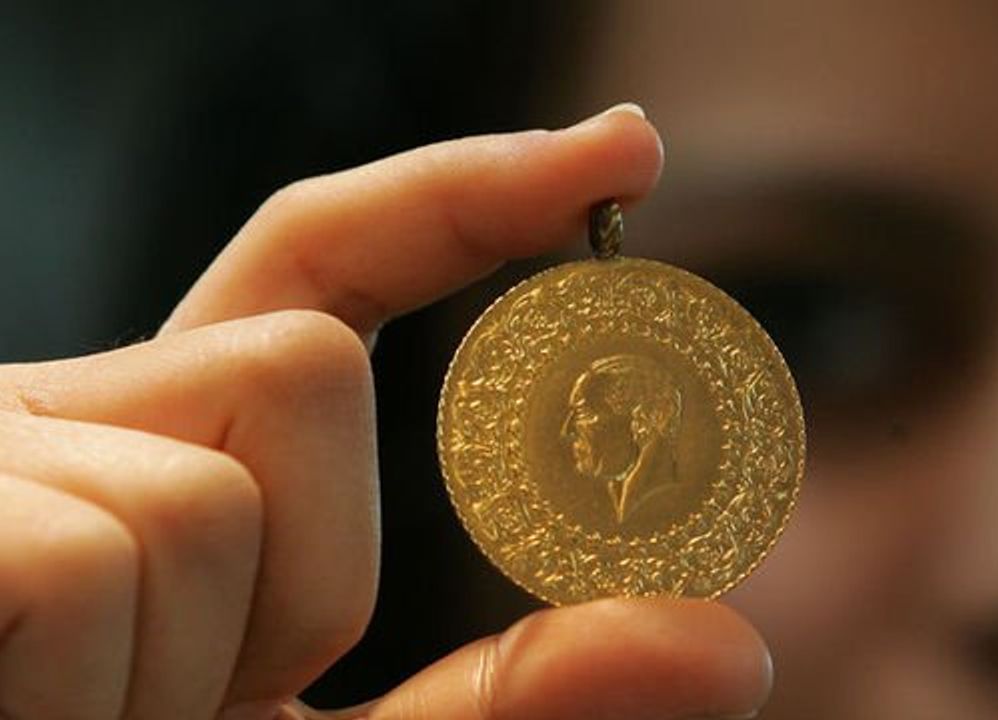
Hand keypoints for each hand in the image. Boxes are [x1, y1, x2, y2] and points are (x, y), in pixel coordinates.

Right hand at [0, 105, 772, 719]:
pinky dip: (99, 692)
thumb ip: (511, 697)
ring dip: (198, 664)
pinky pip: (106, 556)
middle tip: (204, 694)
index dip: (466, 200)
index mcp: (166, 446)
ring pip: (216, 484)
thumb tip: (733, 646)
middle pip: (305, 362)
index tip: (619, 157)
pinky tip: (34, 712)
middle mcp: (74, 411)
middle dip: (311, 564)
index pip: (320, 271)